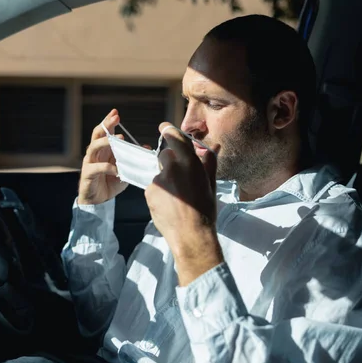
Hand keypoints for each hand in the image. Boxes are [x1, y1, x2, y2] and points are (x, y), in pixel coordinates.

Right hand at [78, 109, 127, 204]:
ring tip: (115, 140)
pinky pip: (96, 168)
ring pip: (93, 147)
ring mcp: (89, 163)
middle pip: (97, 135)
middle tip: (115, 118)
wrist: (98, 202)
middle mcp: (95, 154)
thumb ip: (132, 158)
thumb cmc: (110, 183)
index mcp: (103, 150)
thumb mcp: (124, 169)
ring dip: (105, 142)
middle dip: (106, 125)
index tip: (116, 112)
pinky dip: (108, 167)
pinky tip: (117, 170)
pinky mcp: (88, 174)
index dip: (109, 122)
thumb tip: (146, 148)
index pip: (105, 132)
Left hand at [144, 122, 223, 285]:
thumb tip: (212, 147)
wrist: (191, 234)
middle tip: (179, 178)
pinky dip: (159, 193)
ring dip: (165, 180)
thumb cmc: (205, 210)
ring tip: (176, 198)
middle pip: (164, 155)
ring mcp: (160, 179)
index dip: (168, 130)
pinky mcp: (149, 191)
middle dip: (169, 162)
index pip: (175, 137)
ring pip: (159, 173)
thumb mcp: (211, 185)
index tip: (163, 127)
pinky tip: (169, 205)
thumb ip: (209, 163)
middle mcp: (173, 167)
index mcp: (191, 163)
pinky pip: (153, 187)